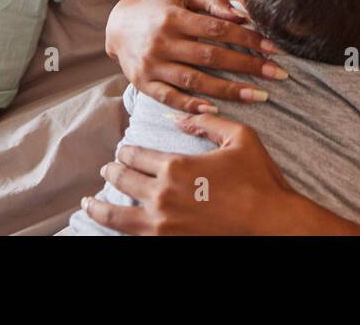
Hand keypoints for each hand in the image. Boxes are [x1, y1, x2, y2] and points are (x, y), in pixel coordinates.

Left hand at [82, 113, 297, 234]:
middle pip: (124, 180)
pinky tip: (112, 224)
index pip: (137, 155)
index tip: (123, 150)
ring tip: (90, 202)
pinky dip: (117, 228)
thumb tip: (177, 117)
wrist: (270, 222)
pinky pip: (132, 236)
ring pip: (118, 214)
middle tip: (108, 168)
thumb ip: (206, 122)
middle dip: (113, 171)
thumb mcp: (239, 137)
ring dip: (100, 206)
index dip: (126, 151)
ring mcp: (162, 223)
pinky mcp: (169, 241)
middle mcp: (163, 194)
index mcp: (177, 165)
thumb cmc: (259, 179)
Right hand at [104, 0, 284, 112]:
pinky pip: (170, 98)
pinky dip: (192, 106)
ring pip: (195, 81)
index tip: (274, 49)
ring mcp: (152, 65)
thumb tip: (242, 14)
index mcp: (174, 16)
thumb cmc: (158, 6)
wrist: (117, 26)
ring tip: (259, 96)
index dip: (248, 39)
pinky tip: (216, 110)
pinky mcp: (143, 84)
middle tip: (278, 74)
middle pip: (211, 57)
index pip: (218, 29)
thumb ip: (212, 0)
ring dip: (229, 90)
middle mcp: (162, 41)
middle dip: (248, 66)